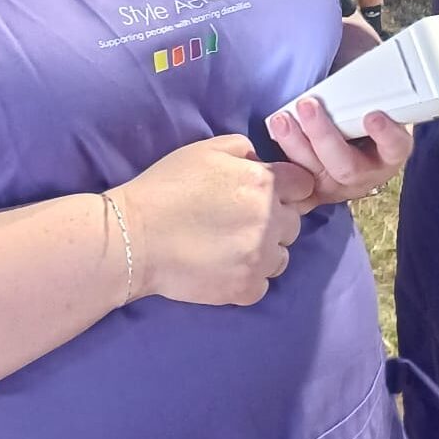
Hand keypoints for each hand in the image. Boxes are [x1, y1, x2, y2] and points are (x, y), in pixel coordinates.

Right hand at [113, 135, 314, 306]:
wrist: (135, 238)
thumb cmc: (167, 187)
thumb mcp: (206, 149)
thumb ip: (244, 150)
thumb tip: (262, 161)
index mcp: (263, 182)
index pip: (304, 185)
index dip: (289, 187)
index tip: (270, 193)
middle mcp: (269, 220)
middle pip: (294, 222)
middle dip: (275, 219)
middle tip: (240, 220)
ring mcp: (259, 258)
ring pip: (282, 256)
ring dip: (265, 250)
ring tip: (231, 246)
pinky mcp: (245, 289)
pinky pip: (263, 283)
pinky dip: (248, 277)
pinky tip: (223, 266)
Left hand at [265, 98, 412, 208]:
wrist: (344, 116)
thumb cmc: (362, 100)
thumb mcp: (373, 92)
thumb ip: (370, 85)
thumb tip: (361, 67)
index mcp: (391, 151)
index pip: (395, 147)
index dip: (386, 135)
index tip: (372, 116)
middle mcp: (366, 173)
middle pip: (347, 167)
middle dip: (324, 136)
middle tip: (309, 105)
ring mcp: (337, 185)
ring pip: (315, 174)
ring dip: (296, 144)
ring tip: (282, 118)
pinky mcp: (311, 188)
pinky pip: (294, 181)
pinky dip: (282, 157)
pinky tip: (274, 131)